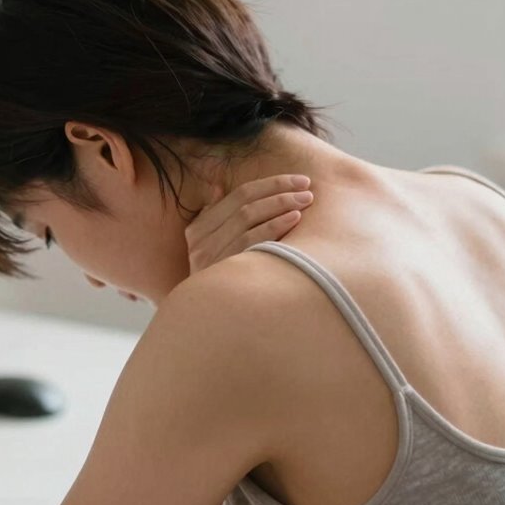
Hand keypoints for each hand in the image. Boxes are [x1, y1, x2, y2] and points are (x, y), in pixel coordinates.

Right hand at [184, 174, 313, 274]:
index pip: (237, 195)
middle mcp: (200, 243)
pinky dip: (274, 227)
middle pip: (245, 204)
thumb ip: (211, 217)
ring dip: (281, 205)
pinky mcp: (225, 273)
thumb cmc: (216, 282)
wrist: (208, 324)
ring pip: (248, 219)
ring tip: (305, 201)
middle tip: (307, 188)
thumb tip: (218, 186)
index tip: (297, 180)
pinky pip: (253, 242)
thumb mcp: (205, 248)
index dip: (270, 183)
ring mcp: (211, 258)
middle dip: (280, 191)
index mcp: (197, 231)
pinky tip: (294, 219)